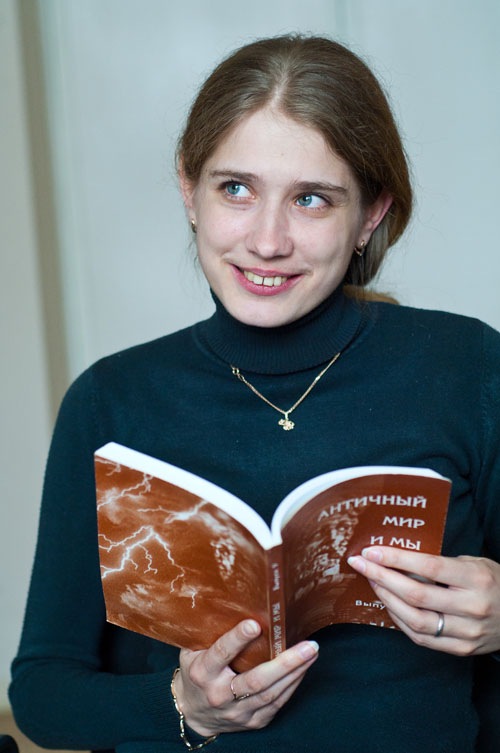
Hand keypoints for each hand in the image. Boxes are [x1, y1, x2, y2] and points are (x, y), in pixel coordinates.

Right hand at [173, 619, 318, 736]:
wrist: (193, 713)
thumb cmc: (196, 671)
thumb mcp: (193, 650)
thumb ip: (210, 632)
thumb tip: (234, 600)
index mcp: (202, 673)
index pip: (220, 654)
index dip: (237, 639)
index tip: (254, 624)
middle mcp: (219, 695)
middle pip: (256, 681)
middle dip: (285, 663)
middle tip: (308, 646)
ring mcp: (237, 712)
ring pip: (271, 694)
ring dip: (295, 672)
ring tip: (312, 652)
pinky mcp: (253, 721)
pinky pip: (277, 703)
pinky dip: (292, 685)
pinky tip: (303, 669)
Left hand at [348, 547, 499, 655]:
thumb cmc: (493, 582)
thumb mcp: (474, 563)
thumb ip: (441, 563)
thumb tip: (397, 558)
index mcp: (476, 579)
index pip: (429, 567)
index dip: (396, 559)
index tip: (371, 551)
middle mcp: (472, 607)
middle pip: (416, 594)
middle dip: (381, 576)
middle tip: (360, 563)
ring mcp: (467, 632)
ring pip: (415, 619)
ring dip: (386, 599)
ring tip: (372, 581)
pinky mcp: (460, 649)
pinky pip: (421, 638)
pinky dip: (399, 620)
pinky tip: (388, 604)